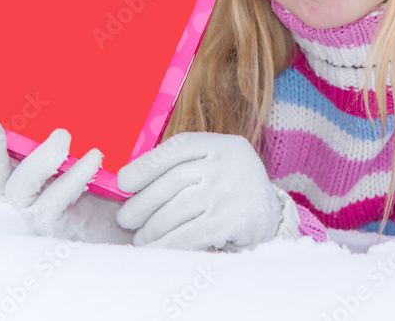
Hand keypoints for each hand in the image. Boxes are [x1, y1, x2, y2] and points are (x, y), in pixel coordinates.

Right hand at [0, 118, 132, 244]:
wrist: (142, 219)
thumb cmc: (116, 173)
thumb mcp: (94, 140)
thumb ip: (77, 118)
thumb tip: (77, 73)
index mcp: (25, 169)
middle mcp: (26, 192)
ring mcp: (40, 212)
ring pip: (17, 189)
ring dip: (37, 159)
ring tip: (63, 135)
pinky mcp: (62, 226)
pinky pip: (54, 203)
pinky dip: (72, 178)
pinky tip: (94, 157)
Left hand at [114, 131, 299, 250]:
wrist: (272, 220)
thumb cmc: (230, 192)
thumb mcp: (215, 167)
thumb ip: (184, 167)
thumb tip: (129, 180)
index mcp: (221, 145)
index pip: (177, 148)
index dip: (145, 165)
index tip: (123, 182)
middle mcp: (229, 163)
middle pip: (173, 181)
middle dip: (143, 203)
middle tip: (125, 219)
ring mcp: (232, 191)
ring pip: (177, 210)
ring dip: (152, 228)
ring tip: (140, 239)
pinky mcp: (234, 221)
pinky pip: (190, 234)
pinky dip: (168, 244)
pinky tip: (156, 250)